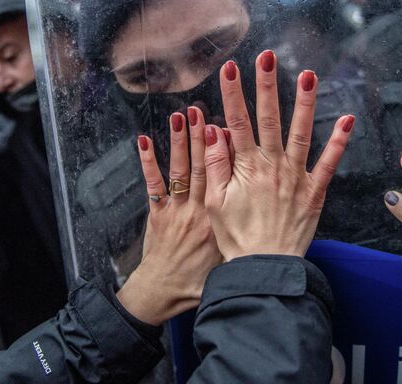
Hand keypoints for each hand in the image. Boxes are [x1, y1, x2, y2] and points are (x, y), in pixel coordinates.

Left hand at [117, 107, 221, 325]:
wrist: (164, 293)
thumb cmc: (197, 279)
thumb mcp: (226, 257)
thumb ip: (240, 233)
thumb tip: (258, 211)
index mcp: (219, 216)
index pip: (225, 177)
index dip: (227, 151)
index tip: (229, 126)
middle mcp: (199, 208)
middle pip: (202, 166)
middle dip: (203, 136)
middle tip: (204, 109)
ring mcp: (177, 209)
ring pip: (180, 170)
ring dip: (179, 141)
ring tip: (180, 115)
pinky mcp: (157, 214)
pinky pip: (153, 184)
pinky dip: (147, 162)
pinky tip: (143, 140)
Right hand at [203, 51, 353, 259]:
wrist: (265, 268)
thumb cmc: (237, 237)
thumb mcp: (215, 202)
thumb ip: (215, 164)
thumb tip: (213, 130)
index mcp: (244, 167)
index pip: (236, 121)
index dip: (232, 93)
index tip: (230, 68)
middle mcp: (271, 165)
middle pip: (268, 118)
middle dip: (265, 85)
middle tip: (266, 57)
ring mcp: (295, 176)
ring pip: (300, 132)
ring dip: (304, 102)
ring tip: (308, 75)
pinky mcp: (314, 191)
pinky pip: (328, 163)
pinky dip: (338, 141)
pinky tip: (347, 119)